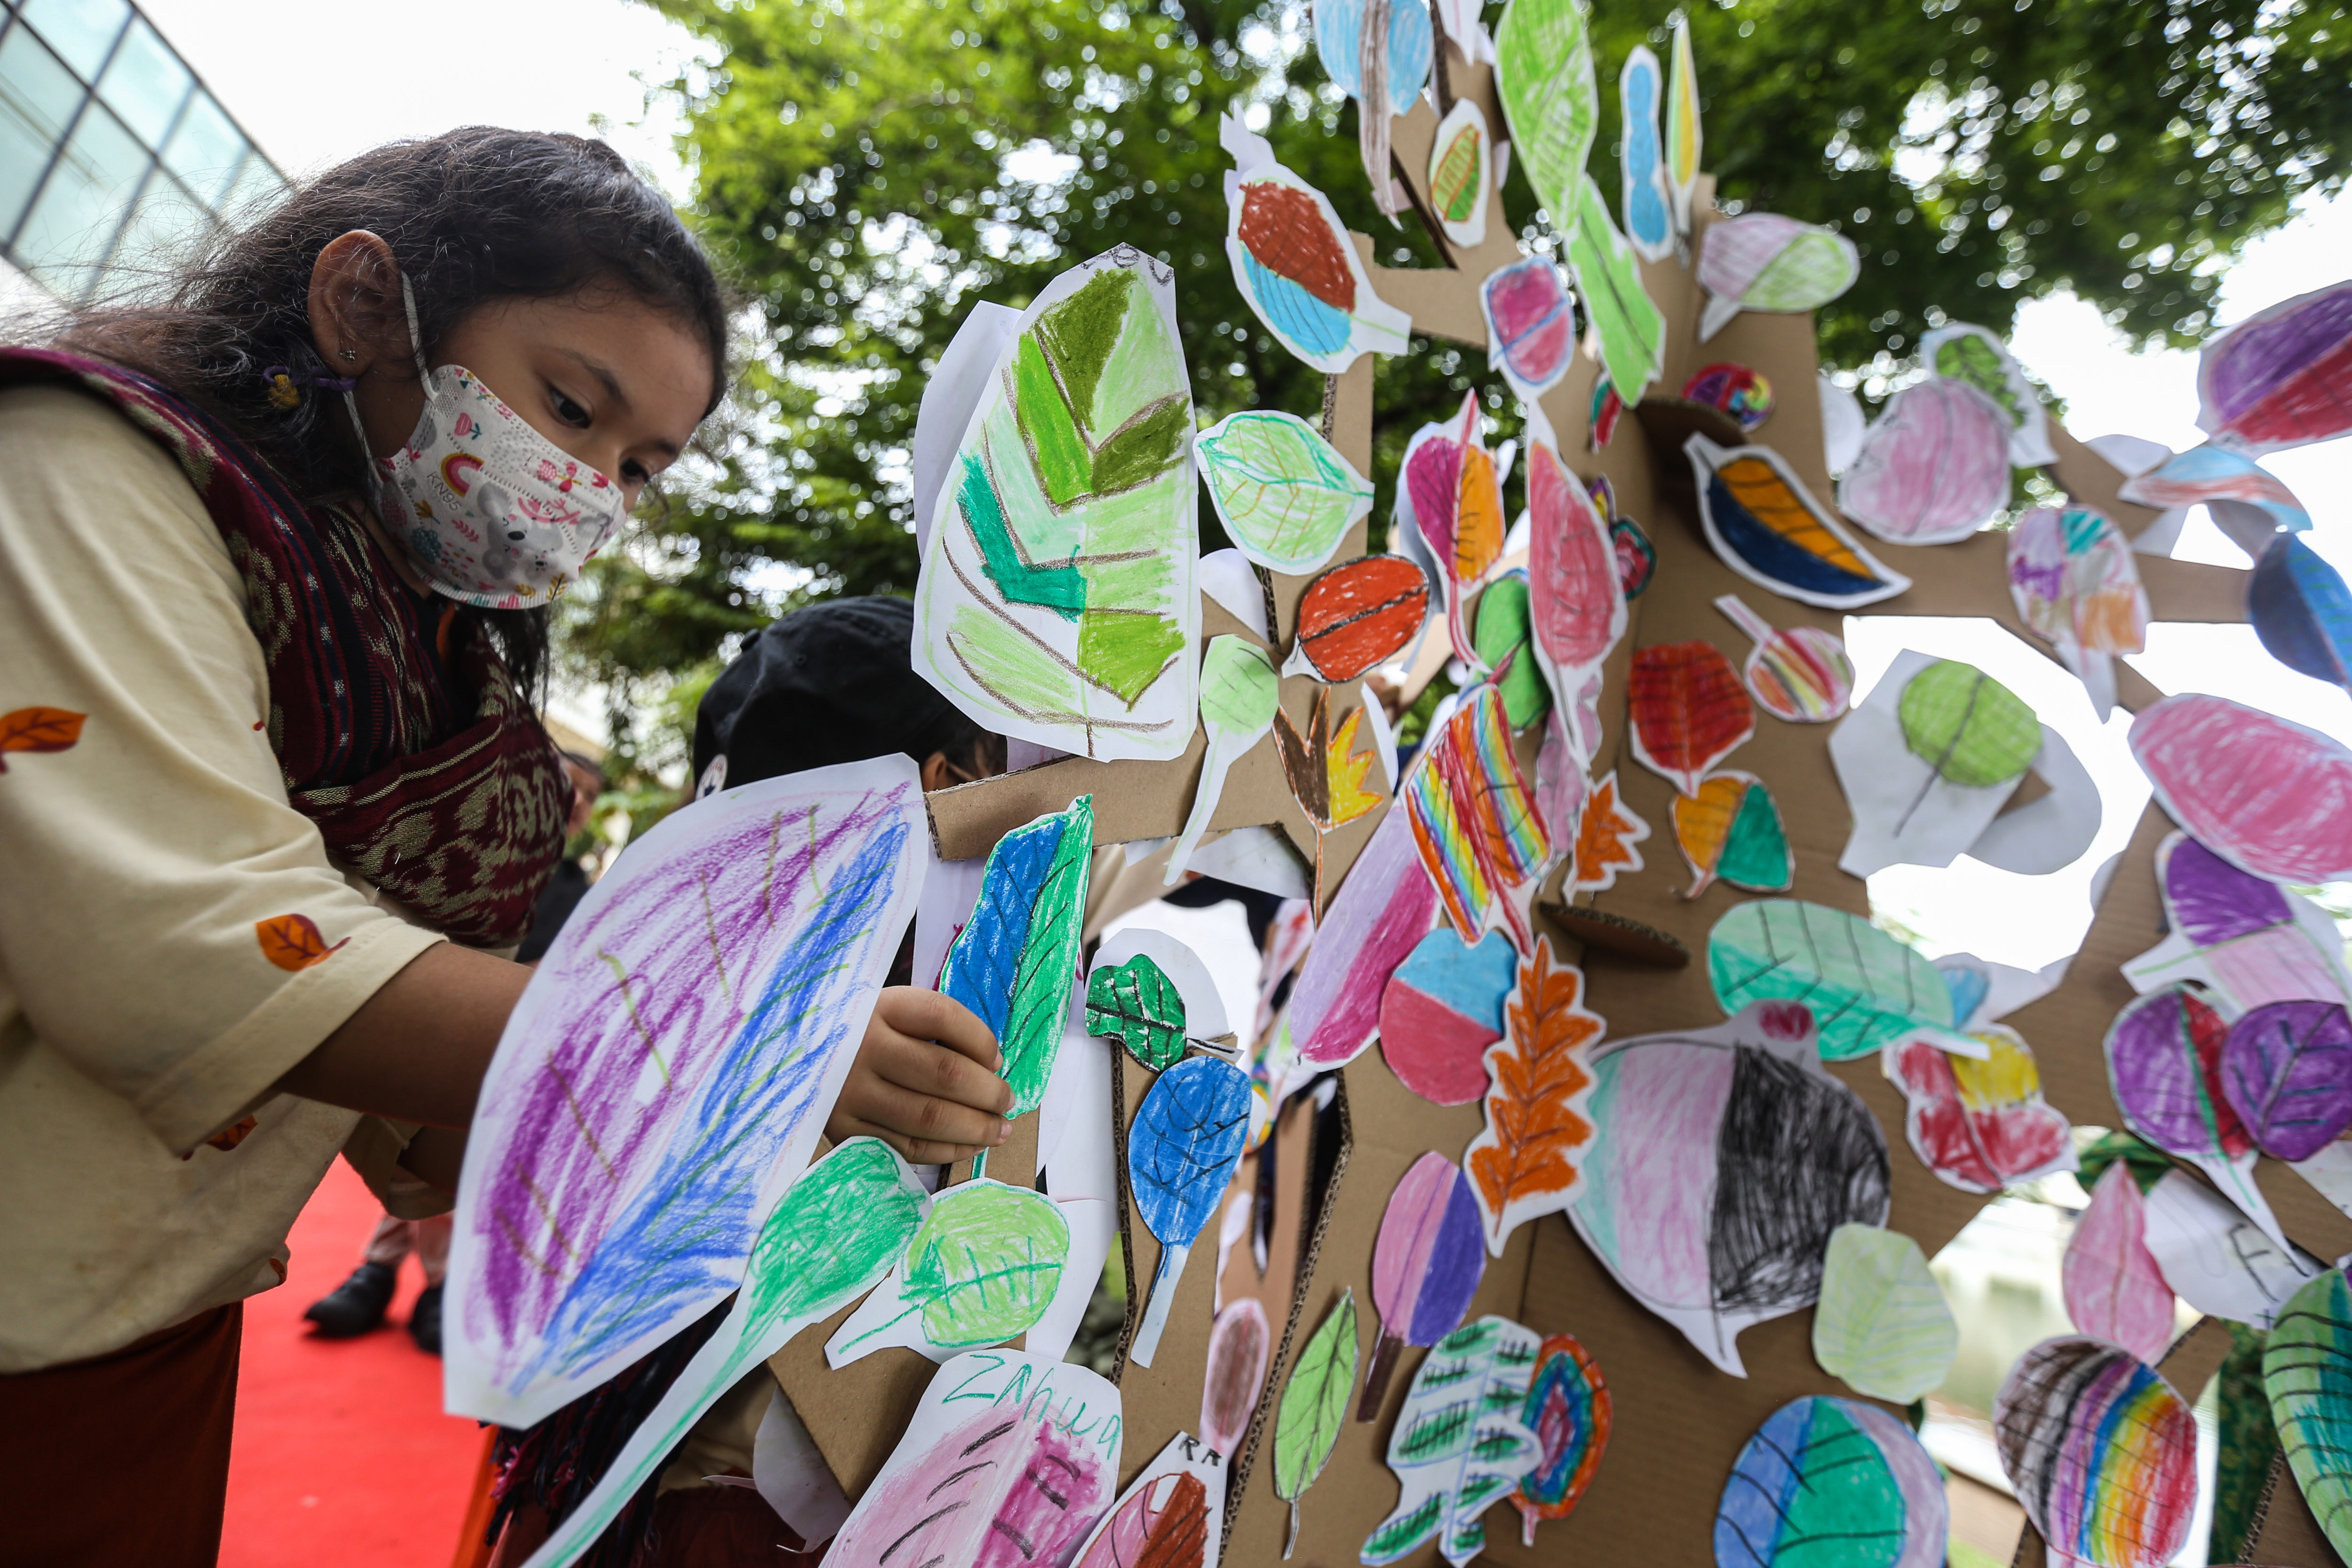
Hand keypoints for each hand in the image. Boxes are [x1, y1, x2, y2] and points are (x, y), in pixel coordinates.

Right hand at [825, 987, 1013, 1163]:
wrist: (784, 1057)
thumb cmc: (854, 1032)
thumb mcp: (887, 1010)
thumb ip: (934, 1027)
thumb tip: (990, 1065)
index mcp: (877, 1007)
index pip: (942, 1016)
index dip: (981, 1039)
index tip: (998, 1059)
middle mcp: (861, 1047)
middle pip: (944, 1072)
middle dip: (988, 1092)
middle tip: (1008, 1100)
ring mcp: (849, 1092)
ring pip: (929, 1117)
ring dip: (976, 1127)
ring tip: (1001, 1129)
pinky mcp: (843, 1129)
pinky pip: (906, 1147)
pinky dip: (947, 1151)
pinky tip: (971, 1145)